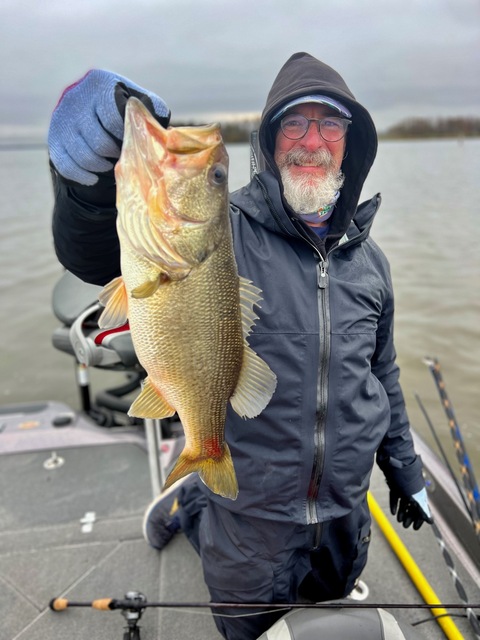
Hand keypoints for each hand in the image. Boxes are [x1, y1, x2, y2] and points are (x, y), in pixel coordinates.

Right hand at [48, 69, 169, 185]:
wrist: (91, 111)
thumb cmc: (124, 109)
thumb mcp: (140, 102)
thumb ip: (152, 110)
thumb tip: (159, 128)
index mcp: (99, 83)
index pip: (114, 119)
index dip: (125, 137)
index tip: (131, 141)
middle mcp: (75, 98)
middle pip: (98, 142)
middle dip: (114, 155)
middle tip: (121, 156)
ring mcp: (61, 119)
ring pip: (83, 157)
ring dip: (101, 167)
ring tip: (110, 164)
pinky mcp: (53, 139)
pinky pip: (67, 166)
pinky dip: (84, 176)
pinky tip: (95, 176)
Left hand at [389, 487, 432, 529]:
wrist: (401, 471)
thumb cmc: (412, 487)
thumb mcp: (418, 501)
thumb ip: (424, 512)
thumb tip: (431, 522)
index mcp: (420, 497)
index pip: (421, 511)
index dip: (419, 520)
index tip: (415, 528)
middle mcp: (413, 494)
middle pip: (412, 507)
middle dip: (409, 517)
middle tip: (405, 526)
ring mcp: (404, 489)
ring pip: (403, 503)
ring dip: (401, 512)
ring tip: (399, 520)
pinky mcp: (395, 487)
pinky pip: (395, 497)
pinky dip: (394, 505)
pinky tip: (393, 512)